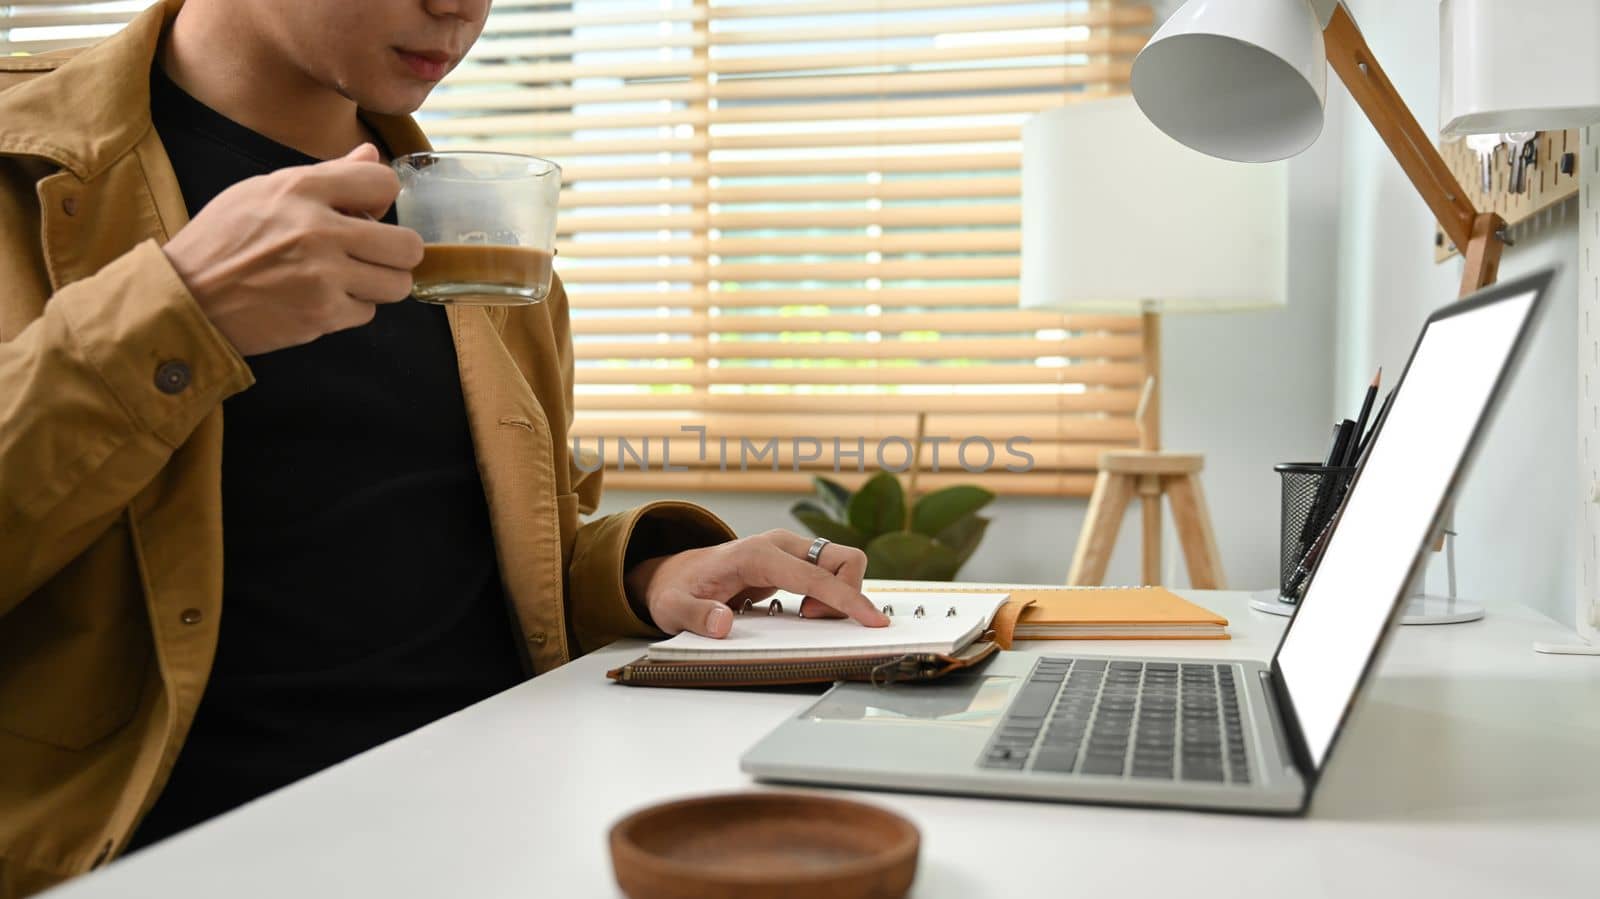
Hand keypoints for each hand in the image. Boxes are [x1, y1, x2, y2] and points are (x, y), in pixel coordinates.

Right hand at [162, 143, 424, 355]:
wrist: (185, 298)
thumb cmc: (223, 240)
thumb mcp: (264, 191)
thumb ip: (326, 175)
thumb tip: (372, 155)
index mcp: (302, 189)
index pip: (384, 183)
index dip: (382, 199)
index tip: (367, 212)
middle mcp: (318, 229)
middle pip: (407, 245)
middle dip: (395, 252)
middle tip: (372, 255)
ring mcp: (323, 276)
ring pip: (397, 284)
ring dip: (378, 283)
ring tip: (348, 278)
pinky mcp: (321, 315)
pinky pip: (367, 312)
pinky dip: (349, 309)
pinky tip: (320, 299)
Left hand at [626, 529, 890, 637]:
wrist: (674, 574)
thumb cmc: (677, 588)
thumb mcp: (673, 607)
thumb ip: (695, 615)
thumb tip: (722, 623)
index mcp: (757, 554)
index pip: (815, 575)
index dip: (847, 598)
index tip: (872, 619)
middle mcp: (779, 545)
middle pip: (842, 559)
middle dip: (845, 594)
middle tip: (810, 619)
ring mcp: (789, 551)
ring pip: (842, 563)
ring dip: (839, 594)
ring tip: (805, 616)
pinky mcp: (794, 561)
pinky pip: (831, 572)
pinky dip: (832, 594)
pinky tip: (807, 611)